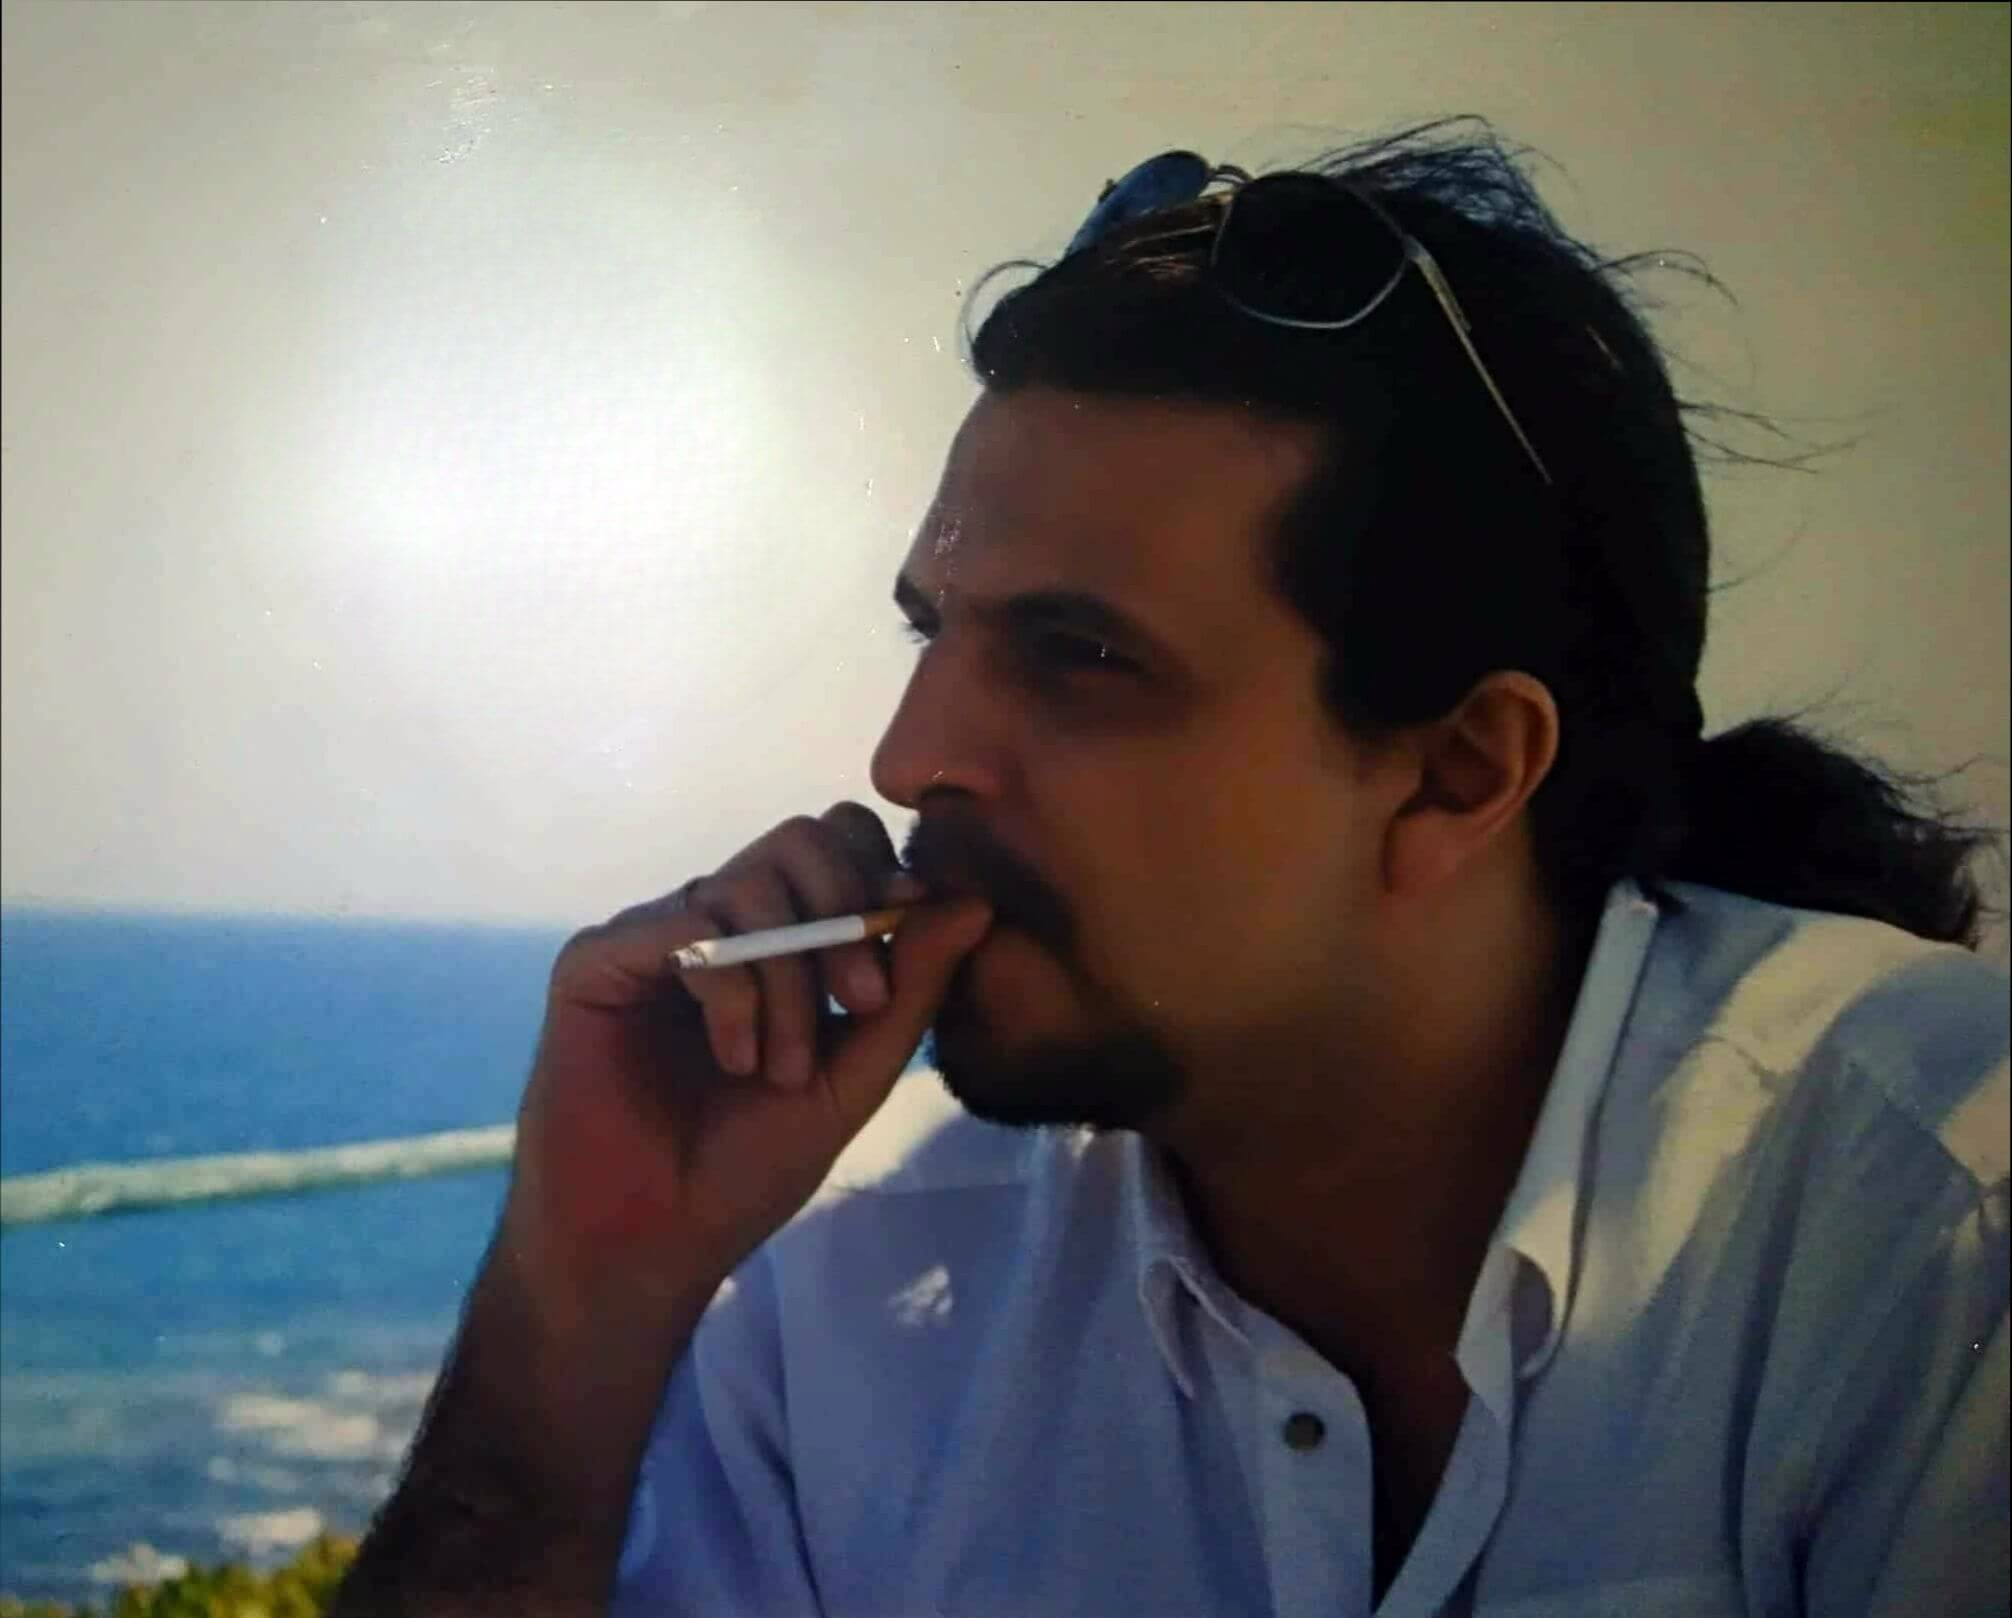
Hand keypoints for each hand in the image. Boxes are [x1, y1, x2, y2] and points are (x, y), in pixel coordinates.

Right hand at [501, 803, 991, 1320]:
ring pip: (750, 882)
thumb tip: (975, 901)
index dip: (883, 874)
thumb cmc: (748, 1168)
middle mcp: (720, 920)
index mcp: (781, 937)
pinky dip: (732, 989)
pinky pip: (685, 924)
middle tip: (862, 1002)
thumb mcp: (855, 1076)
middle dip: (847, 910)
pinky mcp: (598, 958)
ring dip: (790, 979)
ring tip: (782, 1069)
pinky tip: (737, 1057)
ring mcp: (657, 933)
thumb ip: (912, 989)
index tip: (910, 932)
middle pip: (803, 838)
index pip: (843, 843)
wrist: (652, 1241)